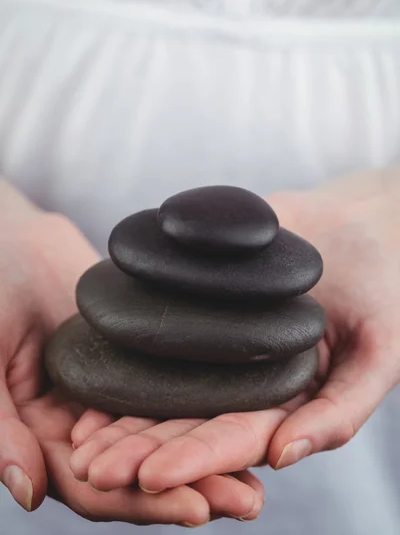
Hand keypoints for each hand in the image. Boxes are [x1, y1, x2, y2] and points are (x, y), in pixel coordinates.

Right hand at [0, 180, 263, 524]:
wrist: (14, 245)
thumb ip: (1, 430)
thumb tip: (30, 495)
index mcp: (45, 440)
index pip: (96, 488)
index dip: (143, 502)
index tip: (197, 509)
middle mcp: (83, 426)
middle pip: (142, 471)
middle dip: (195, 487)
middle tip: (249, 502)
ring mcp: (113, 394)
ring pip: (164, 434)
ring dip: (210, 456)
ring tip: (260, 476)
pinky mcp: (136, 362)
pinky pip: (172, 387)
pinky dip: (203, 405)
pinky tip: (245, 412)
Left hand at [71, 167, 399, 491]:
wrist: (363, 224)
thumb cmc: (386, 290)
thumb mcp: (381, 355)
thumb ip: (341, 410)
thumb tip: (283, 457)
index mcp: (286, 401)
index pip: (234, 439)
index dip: (192, 460)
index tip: (145, 478)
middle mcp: (247, 378)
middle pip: (188, 419)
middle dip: (140, 446)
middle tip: (89, 465)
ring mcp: (222, 340)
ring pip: (167, 381)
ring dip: (123, 409)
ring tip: (77, 433)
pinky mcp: (204, 301)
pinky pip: (164, 325)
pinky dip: (130, 347)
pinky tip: (95, 359)